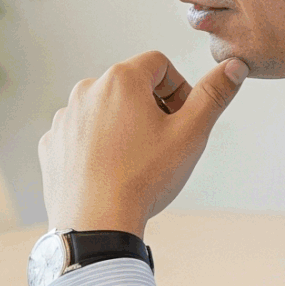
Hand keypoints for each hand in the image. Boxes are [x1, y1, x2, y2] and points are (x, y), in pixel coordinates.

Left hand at [40, 52, 247, 232]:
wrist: (95, 222)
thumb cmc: (144, 177)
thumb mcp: (191, 133)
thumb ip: (213, 95)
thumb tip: (234, 66)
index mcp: (120, 80)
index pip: (158, 63)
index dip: (178, 88)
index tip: (182, 119)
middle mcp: (85, 90)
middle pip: (129, 86)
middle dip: (151, 107)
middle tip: (163, 143)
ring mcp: (64, 118)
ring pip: (104, 111)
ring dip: (123, 126)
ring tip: (135, 161)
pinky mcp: (51, 144)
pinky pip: (80, 134)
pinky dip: (96, 146)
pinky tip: (109, 171)